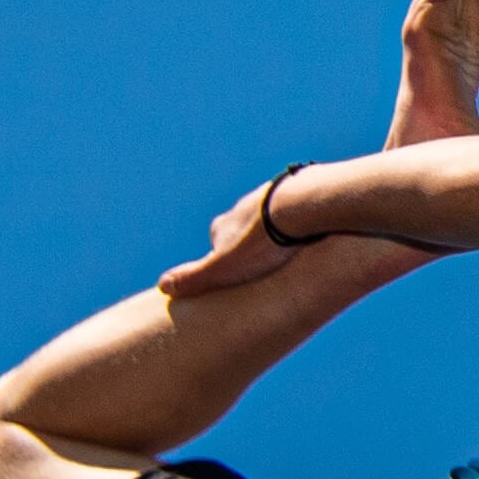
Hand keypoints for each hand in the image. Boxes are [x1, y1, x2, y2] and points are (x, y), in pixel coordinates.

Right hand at [158, 183, 299, 297]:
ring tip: (294, 253)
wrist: (303, 205)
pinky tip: (316, 236)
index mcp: (224, 224)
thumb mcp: (225, 267)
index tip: (238, 279)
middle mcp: (246, 207)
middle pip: (245, 230)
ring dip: (281, 234)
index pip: (218, 246)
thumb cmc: (265, 242)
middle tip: (268, 266)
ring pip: (274, 219)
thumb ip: (196, 278)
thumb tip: (162, 286)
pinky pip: (302, 211)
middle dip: (254, 247)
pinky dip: (305, 224)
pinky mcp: (304, 192)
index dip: (226, 265)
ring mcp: (274, 196)